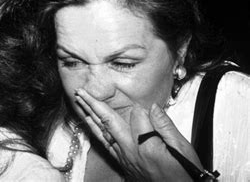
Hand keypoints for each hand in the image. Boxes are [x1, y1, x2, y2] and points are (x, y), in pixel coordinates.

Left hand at [75, 88, 202, 181]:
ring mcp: (124, 158)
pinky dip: (95, 131)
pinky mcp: (122, 164)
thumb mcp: (182, 149)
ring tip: (79, 102)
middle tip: (81, 91)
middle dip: (94, 104)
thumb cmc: (184, 175)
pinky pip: (105, 144)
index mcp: (147, 146)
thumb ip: (165, 126)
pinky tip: (89, 123)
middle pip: (109, 122)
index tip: (151, 108)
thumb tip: (153, 107)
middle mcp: (131, 152)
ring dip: (89, 115)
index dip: (143, 109)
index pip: (137, 115)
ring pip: (102, 132)